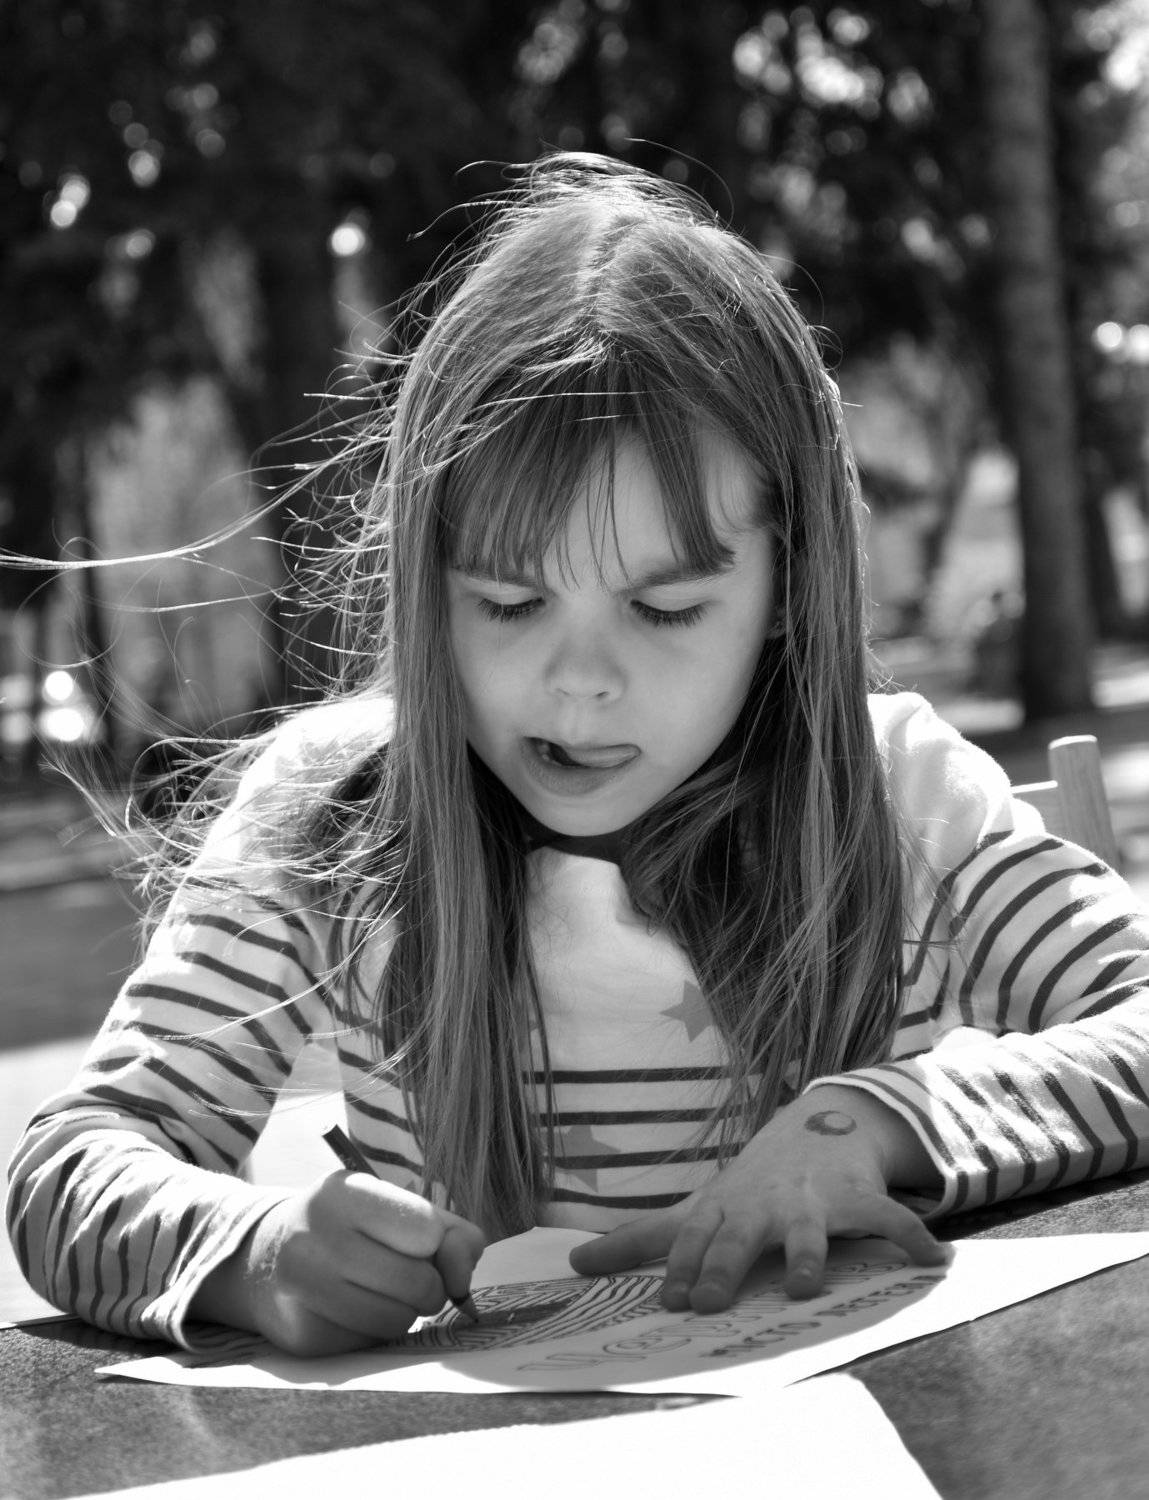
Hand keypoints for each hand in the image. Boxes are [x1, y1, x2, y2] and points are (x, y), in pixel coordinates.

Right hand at [191, 1172, 485, 1355]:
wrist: (262, 1258)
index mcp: (345, 1192)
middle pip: (418, 1282)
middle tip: (407, 1278)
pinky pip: (370, 1346)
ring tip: (380, 1294)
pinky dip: (373, 1334)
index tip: (418, 1244)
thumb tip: (461, 1279)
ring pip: (397, 1321)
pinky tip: (350, 1313)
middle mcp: (314, 1235)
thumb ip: (452, 1234)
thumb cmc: (350, 1229)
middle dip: (427, 1287)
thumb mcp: (399, 1211)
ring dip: (404, 1314)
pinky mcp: (300, 1335)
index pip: (426, 1231)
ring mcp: (300, 1287)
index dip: (436, 1246)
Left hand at [569, 1086, 946, 1311]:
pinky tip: (932, 1261)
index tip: (668, 1298)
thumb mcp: (696, 1208)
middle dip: (725, 1265)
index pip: (696, 1238)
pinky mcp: (856, 1198)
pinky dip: (911, 1237)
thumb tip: (573, 1263)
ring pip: (809, 1230)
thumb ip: (639, 1239)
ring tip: (808, 1284)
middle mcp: (764, 1204)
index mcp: (725, 1209)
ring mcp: (811, 1200)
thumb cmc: (747, 1186)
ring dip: (808, 1254)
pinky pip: (887, 1218)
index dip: (681, 1266)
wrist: (816, 1126)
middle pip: (740, 1237)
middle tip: (709, 1301)